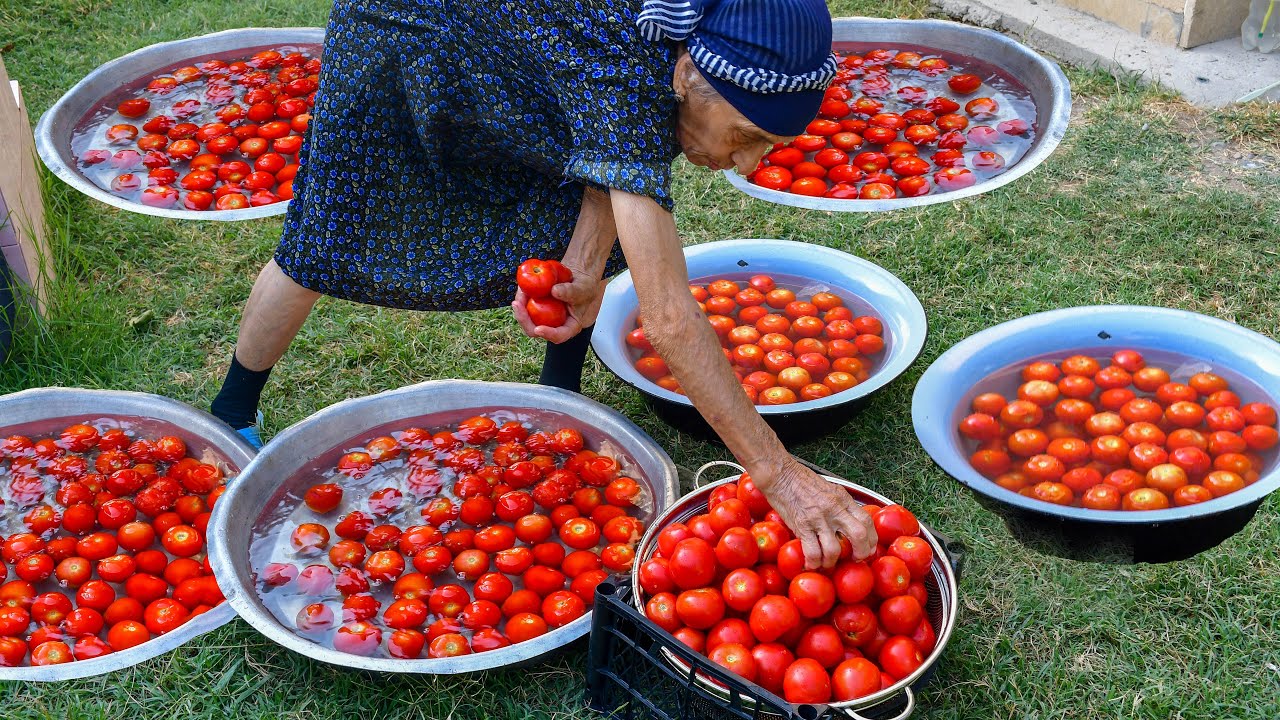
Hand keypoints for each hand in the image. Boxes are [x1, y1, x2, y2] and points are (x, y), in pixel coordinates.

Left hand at [511, 264, 605, 343]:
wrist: (578, 276)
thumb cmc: (585, 286)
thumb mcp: (583, 288)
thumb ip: (571, 291)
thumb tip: (555, 291)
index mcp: (570, 325)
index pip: (559, 335)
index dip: (549, 334)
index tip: (539, 329)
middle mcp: (555, 324)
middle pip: (536, 330)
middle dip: (524, 319)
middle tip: (518, 304)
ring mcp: (545, 316)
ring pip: (528, 318)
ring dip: (521, 307)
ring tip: (522, 291)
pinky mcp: (538, 307)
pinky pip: (526, 306)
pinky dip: (523, 298)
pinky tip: (523, 288)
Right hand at [754, 459, 877, 568]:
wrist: (780, 474)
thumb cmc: (802, 480)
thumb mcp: (829, 489)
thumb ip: (840, 505)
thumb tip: (848, 522)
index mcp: (842, 499)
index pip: (867, 521)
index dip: (872, 539)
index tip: (869, 548)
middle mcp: (834, 509)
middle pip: (859, 535)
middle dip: (861, 553)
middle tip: (855, 559)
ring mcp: (818, 518)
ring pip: (834, 549)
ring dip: (832, 562)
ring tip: (827, 564)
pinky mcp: (802, 525)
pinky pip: (812, 551)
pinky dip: (813, 563)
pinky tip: (811, 564)